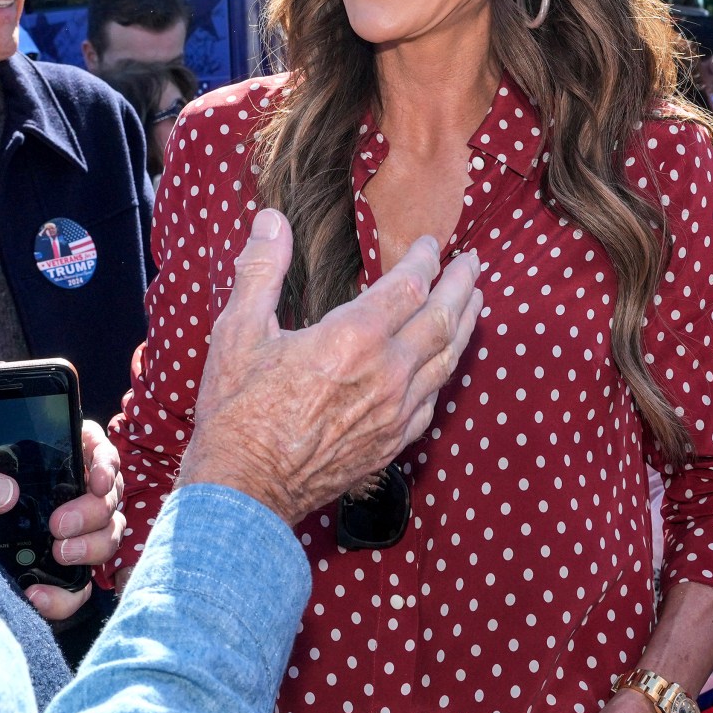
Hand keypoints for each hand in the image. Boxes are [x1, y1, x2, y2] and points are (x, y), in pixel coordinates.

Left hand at [0, 419, 122, 620]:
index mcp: (45, 460)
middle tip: (59, 525)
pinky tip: (37, 596)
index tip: (97, 480)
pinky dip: (67, 595)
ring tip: (60, 554)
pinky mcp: (60, 574)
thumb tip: (5, 496)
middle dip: (94, 511)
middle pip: (108, 496)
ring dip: (93, 547)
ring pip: (108, 537)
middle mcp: (65, 495)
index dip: (105, 461)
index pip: (94, 447)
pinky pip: (81, 586)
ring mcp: (69, 535)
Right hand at [179, 207, 482, 523]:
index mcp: (353, 339)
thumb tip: (271, 221)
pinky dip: (445, 373)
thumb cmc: (237, 412)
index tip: (429, 245)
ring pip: (446, 360)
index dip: (424, 260)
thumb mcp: (238, 332)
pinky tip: (445, 363)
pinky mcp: (392, 444)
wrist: (246, 491)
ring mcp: (395, 413)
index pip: (409, 286)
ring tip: (474, 302)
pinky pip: (433, 400)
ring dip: (464, 325)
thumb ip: (261, 271)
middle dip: (460, 286)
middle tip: (472, 264)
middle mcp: (386, 374)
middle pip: (442, 319)